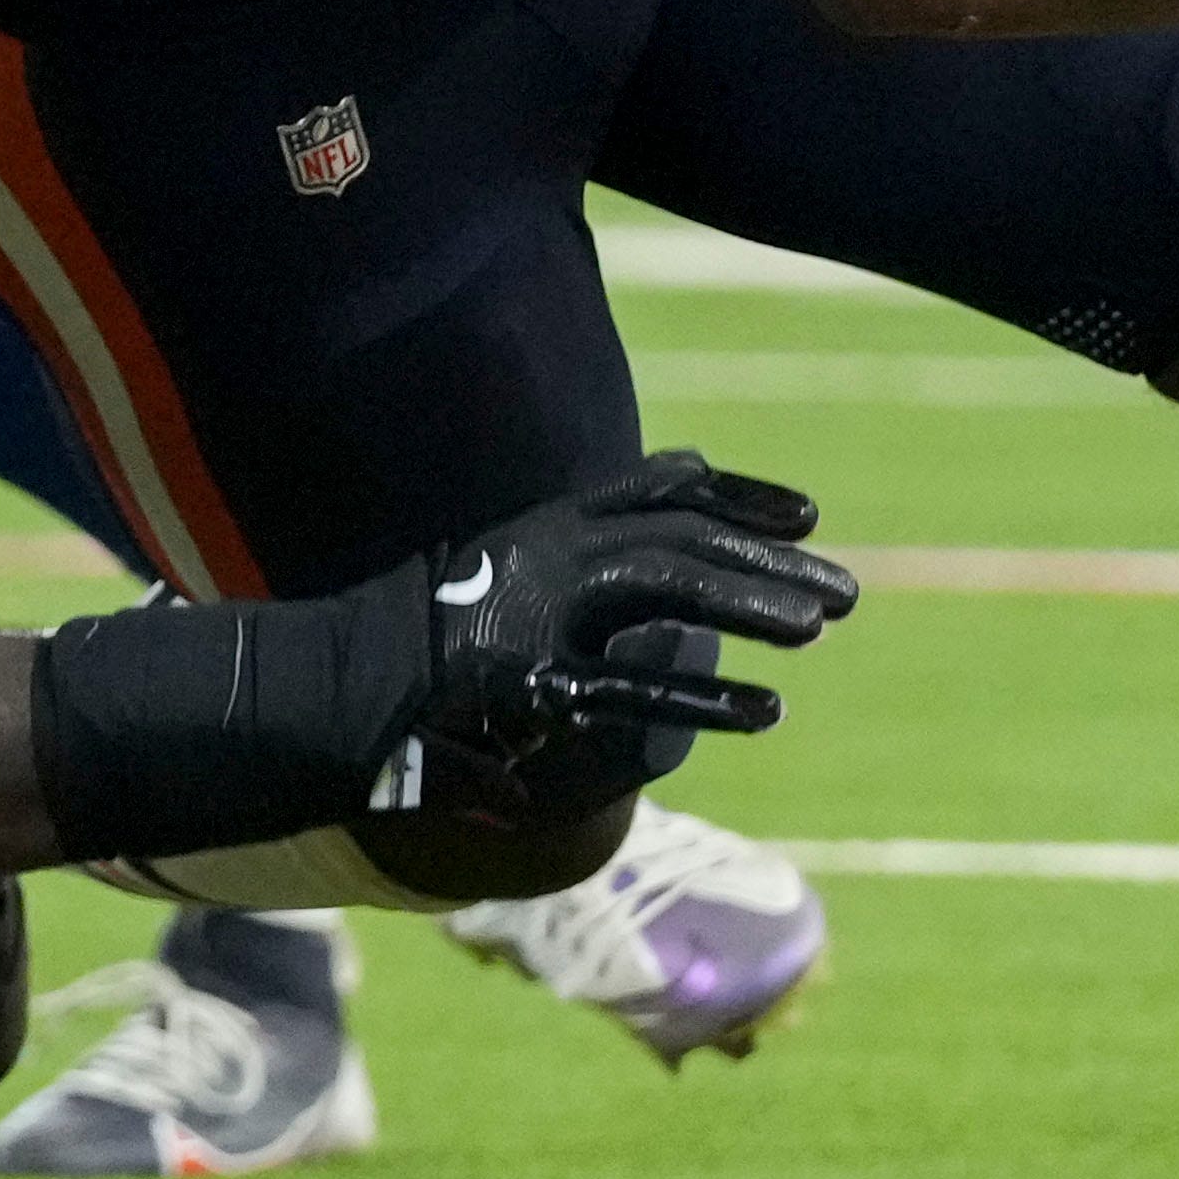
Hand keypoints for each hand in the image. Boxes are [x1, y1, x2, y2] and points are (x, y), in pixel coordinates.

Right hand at [29, 456, 848, 870]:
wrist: (330, 689)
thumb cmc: (424, 636)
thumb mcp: (512, 564)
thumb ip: (592, 524)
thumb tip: (685, 468)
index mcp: (546, 526)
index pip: (662, 490)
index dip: (739, 498)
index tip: (809, 514)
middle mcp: (547, 554)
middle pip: (679, 537)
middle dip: (766, 561)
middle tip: (848, 594)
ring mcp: (538, 613)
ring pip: (668, 588)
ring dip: (750, 603)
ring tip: (824, 627)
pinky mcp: (529, 682)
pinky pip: (632, 684)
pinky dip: (703, 695)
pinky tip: (764, 710)